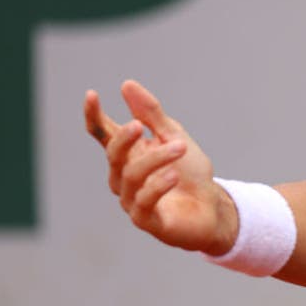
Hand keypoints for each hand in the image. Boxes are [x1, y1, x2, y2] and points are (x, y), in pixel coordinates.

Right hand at [84, 80, 236, 254]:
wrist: (213, 207)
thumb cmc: (191, 172)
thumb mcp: (175, 136)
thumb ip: (152, 114)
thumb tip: (127, 85)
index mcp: (129, 154)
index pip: (104, 134)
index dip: (94, 116)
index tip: (92, 94)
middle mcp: (124, 176)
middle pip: (113, 154)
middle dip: (124, 138)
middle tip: (140, 125)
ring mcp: (131, 199)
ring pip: (132, 175)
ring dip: (156, 158)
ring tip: (180, 147)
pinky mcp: (145, 219)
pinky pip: (144, 201)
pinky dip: (158, 186)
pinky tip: (173, 175)